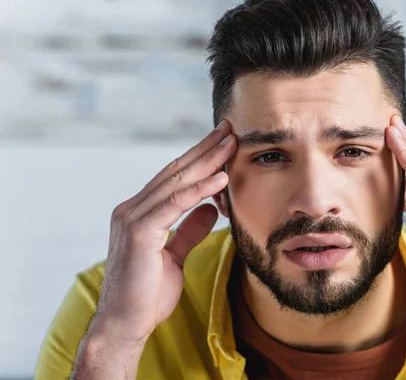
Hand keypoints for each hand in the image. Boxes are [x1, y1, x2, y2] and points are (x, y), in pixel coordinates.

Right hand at [92, 120, 236, 344]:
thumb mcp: (175, 255)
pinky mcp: (139, 232)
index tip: (222, 142)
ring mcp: (132, 218)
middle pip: (175, 172)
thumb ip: (188, 230)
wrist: (125, 325)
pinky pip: (175, 204)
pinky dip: (200, 189)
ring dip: (207, 162)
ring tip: (231, 145)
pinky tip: (221, 178)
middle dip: (205, 150)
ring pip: (176, 182)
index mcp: (139, 213)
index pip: (173, 178)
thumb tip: (209, 208)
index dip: (199, 158)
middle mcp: (132, 209)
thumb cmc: (147, 293)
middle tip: (229, 129)